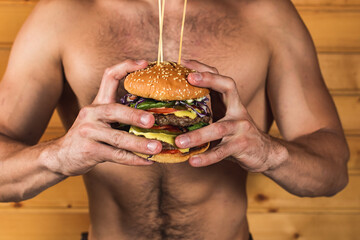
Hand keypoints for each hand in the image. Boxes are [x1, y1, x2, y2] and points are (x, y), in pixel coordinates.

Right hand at [52, 60, 161, 175]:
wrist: (61, 156)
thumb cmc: (89, 136)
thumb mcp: (99, 120)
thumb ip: (120, 115)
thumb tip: (154, 115)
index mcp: (98, 103)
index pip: (109, 76)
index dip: (126, 67)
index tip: (144, 63)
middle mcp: (92, 113)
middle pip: (115, 110)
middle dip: (134, 116)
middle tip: (152, 120)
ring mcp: (89, 132)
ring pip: (118, 138)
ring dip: (140, 144)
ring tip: (157, 147)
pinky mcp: (89, 150)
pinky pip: (116, 155)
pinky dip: (134, 159)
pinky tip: (148, 160)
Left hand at [175, 60, 275, 171]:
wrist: (264, 152)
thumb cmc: (235, 134)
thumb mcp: (223, 118)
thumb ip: (206, 111)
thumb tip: (173, 109)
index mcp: (231, 102)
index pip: (221, 78)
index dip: (205, 69)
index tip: (185, 62)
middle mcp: (238, 110)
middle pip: (228, 88)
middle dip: (209, 80)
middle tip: (188, 78)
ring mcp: (242, 127)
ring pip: (219, 128)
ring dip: (198, 135)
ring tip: (179, 142)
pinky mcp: (243, 145)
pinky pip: (223, 152)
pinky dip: (207, 157)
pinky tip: (193, 161)